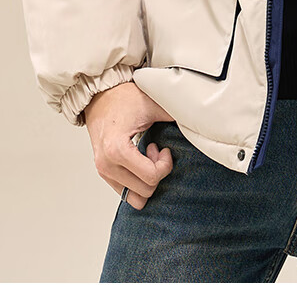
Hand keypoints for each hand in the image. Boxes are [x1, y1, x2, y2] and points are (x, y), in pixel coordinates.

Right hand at [84, 80, 175, 208]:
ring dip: (146, 180)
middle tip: (156, 151)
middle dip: (157, 173)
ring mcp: (103, 171)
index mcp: (116, 149)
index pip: (151, 177)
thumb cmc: (123, 98)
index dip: (165, 165)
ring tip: (146, 158)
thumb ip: (174, 113)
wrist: (100, 97)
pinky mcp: (103, 173)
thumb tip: (196, 118)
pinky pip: (126, 193)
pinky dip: (137, 182)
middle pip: (145, 191)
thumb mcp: (152, 103)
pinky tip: (139, 161)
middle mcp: (107, 164)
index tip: (164, 150)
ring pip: (135, 198)